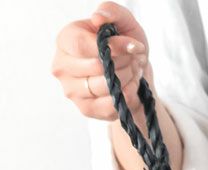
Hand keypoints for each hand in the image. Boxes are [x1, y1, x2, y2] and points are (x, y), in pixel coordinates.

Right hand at [51, 1, 151, 120]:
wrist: (133, 73)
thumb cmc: (123, 45)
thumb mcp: (122, 22)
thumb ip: (111, 11)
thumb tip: (98, 18)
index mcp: (65, 40)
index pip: (84, 45)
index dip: (112, 47)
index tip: (133, 46)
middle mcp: (62, 66)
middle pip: (98, 67)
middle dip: (125, 63)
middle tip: (134, 59)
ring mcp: (72, 91)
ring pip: (107, 87)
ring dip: (128, 78)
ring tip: (133, 70)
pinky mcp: (86, 109)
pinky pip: (112, 105)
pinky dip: (128, 95)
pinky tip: (130, 85)